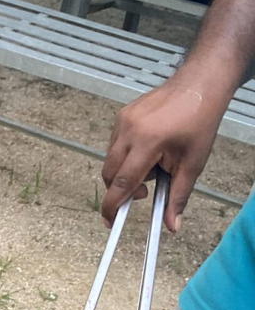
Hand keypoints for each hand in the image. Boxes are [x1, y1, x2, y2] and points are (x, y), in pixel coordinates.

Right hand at [101, 77, 228, 230]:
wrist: (199, 85)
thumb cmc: (199, 119)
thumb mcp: (193, 163)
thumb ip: (178, 196)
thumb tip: (172, 224)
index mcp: (148, 142)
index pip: (122, 183)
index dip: (113, 206)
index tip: (110, 222)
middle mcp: (130, 130)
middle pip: (110, 174)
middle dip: (122, 189)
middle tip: (145, 191)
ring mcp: (123, 121)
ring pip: (111, 161)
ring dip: (126, 171)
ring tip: (153, 164)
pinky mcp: (122, 116)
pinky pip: (115, 145)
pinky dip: (127, 155)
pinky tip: (148, 149)